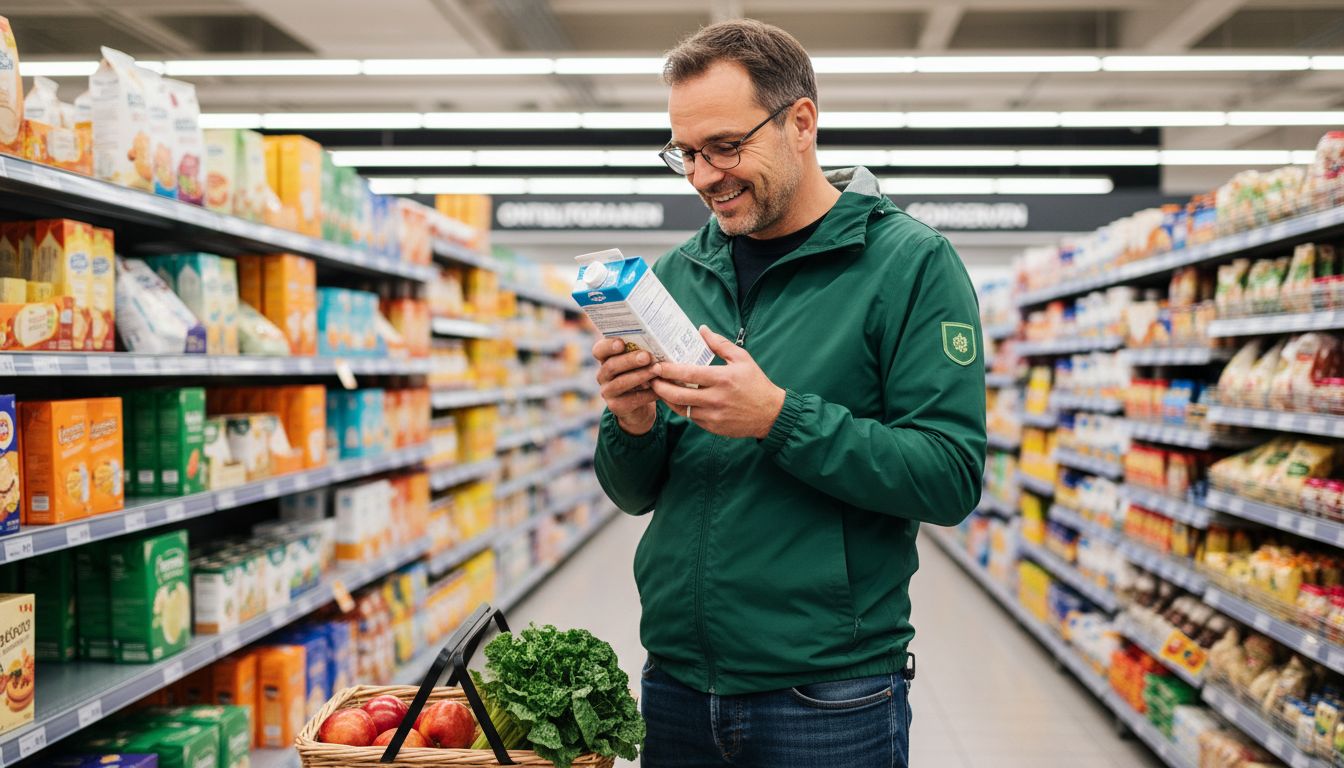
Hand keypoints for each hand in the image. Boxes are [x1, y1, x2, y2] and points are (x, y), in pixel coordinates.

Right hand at [592, 337, 658, 435]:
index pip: (599, 350)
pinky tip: (659, 390)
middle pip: (611, 365)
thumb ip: (641, 352)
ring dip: (640, 376)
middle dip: (630, 360)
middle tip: (647, 356)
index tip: (621, 343)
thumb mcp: (639, 363)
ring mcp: (607, 392)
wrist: (641, 406)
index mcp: (606, 359)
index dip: (608, 346)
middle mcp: (603, 375)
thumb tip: (657, 341)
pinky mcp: (615, 406)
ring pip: (621, 382)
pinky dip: (647, 394)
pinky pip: (631, 399)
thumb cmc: (641, 375)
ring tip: (656, 370)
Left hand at [650, 326, 785, 439]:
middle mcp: (716, 399)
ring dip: (667, 399)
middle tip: (651, 378)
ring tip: (659, 389)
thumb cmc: (756, 383)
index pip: (688, 374)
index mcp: (722, 379)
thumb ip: (720, 344)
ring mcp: (713, 415)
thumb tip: (702, 329)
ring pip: (681, 409)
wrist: (770, 414)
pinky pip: (691, 418)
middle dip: (660, 387)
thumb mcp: (742, 359)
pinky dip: (682, 409)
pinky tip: (676, 400)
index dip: (669, 371)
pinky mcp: (713, 427)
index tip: (657, 365)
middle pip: (678, 395)